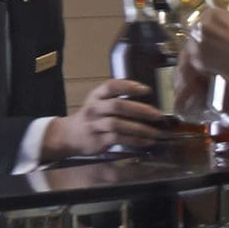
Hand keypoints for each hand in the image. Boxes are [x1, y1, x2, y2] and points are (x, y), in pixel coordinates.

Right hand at [40, 79, 172, 158]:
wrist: (70, 135)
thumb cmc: (93, 117)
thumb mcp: (100, 102)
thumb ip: (118, 99)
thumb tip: (151, 101)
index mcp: (97, 96)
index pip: (111, 86)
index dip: (129, 86)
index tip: (147, 90)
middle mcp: (94, 108)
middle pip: (117, 106)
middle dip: (140, 110)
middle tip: (158, 115)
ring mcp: (95, 124)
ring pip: (118, 124)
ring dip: (141, 129)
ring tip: (158, 132)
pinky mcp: (98, 139)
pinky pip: (118, 139)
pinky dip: (135, 140)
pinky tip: (148, 141)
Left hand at [189, 4, 228, 83]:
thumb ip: (228, 22)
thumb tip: (223, 27)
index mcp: (212, 13)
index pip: (206, 18)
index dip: (214, 28)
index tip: (220, 35)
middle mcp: (201, 25)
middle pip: (198, 32)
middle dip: (207, 40)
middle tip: (221, 48)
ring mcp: (198, 42)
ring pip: (196, 47)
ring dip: (205, 52)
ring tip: (222, 57)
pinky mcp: (198, 60)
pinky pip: (198, 61)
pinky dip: (207, 64)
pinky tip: (221, 64)